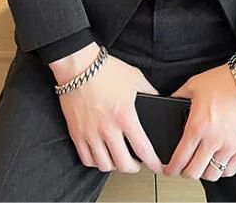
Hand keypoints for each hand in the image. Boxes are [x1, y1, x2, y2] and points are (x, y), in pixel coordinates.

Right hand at [50, 43, 163, 174]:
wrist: (80, 66)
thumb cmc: (106, 70)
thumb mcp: (136, 78)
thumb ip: (149, 92)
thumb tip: (159, 101)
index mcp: (125, 116)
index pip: (143, 149)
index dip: (153, 162)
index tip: (156, 166)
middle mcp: (107, 128)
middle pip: (123, 164)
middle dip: (134, 168)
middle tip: (137, 163)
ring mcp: (90, 133)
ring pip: (104, 165)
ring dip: (114, 165)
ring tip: (119, 158)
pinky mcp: (76, 133)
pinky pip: (86, 159)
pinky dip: (95, 162)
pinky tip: (101, 155)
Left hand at [163, 63, 235, 180]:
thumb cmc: (224, 80)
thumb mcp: (194, 84)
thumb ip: (178, 95)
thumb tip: (169, 101)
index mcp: (197, 125)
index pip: (180, 158)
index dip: (171, 169)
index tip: (169, 170)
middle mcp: (212, 139)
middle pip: (194, 172)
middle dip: (184, 173)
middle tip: (183, 168)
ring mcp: (230, 145)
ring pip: (212, 174)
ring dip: (204, 173)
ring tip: (201, 165)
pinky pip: (231, 169)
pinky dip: (222, 170)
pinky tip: (218, 162)